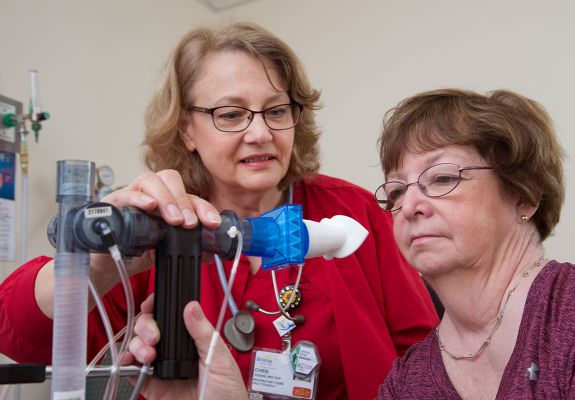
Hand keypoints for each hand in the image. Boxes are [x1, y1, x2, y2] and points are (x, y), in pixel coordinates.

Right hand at [92, 169, 221, 290]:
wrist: (108, 262)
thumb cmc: (138, 249)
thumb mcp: (166, 248)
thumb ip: (186, 246)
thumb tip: (208, 254)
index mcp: (168, 200)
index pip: (189, 196)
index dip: (203, 208)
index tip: (212, 223)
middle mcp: (151, 193)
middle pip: (171, 179)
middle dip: (184, 201)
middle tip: (190, 223)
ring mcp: (131, 195)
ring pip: (150, 180)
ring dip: (166, 198)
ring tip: (174, 219)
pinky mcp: (112, 203)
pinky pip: (125, 193)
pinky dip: (138, 198)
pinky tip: (149, 206)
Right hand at [125, 295, 246, 399]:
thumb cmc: (228, 392)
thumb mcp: (219, 358)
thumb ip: (204, 333)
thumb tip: (192, 307)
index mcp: (193, 340)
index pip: (171, 318)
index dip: (157, 308)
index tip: (151, 305)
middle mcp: (175, 351)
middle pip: (149, 328)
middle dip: (145, 326)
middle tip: (154, 336)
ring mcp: (162, 367)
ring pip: (138, 346)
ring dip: (137, 344)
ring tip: (148, 354)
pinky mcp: (153, 386)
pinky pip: (133, 371)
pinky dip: (126, 364)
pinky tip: (129, 361)